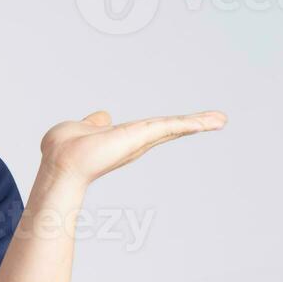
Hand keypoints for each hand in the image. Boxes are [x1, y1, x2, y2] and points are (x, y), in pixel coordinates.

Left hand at [39, 109, 227, 188]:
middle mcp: (135, 142)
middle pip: (169, 130)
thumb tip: (101, 116)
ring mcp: (140, 140)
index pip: (152, 130)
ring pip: (174, 128)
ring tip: (221, 119)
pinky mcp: (143, 136)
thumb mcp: (80, 129)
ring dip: (198, 122)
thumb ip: (93, 123)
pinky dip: (192, 122)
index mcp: (123, 138)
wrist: (61, 164)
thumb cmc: (63, 150)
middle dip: (193, 124)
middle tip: (218, 120)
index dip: (170, 126)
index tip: (190, 123)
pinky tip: (212, 121)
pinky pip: (172, 125)